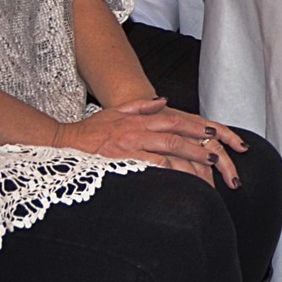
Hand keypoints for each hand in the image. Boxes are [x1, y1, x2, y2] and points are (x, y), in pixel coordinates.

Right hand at [56, 97, 250, 185]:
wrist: (64, 142)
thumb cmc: (91, 130)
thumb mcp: (116, 111)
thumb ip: (141, 106)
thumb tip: (163, 101)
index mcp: (139, 120)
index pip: (173, 121)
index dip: (194, 128)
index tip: (212, 134)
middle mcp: (137, 130)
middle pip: (175, 137)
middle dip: (198, 146)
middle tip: (216, 156)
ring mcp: (130, 146)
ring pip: (166, 153)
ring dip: (188, 162)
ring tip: (205, 173)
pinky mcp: (122, 161)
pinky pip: (149, 166)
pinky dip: (167, 172)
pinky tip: (179, 180)